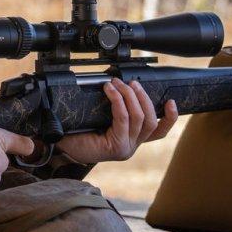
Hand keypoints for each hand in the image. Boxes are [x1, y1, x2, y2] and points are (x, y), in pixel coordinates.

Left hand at [55, 78, 178, 163]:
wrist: (60, 145)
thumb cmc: (78, 131)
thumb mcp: (103, 118)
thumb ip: (118, 108)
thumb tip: (123, 84)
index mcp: (133, 139)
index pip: (159, 131)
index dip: (169, 117)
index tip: (171, 101)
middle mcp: (132, 145)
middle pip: (151, 120)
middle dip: (143, 97)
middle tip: (131, 83)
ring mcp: (125, 148)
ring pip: (139, 118)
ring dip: (131, 96)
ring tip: (118, 84)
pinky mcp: (116, 147)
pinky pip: (123, 119)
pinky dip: (118, 101)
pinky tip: (110, 91)